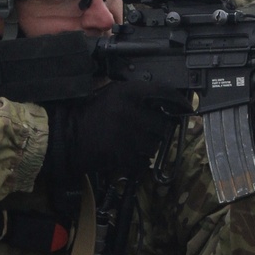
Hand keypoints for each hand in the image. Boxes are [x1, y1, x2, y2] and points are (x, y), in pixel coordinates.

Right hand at [45, 83, 190, 187]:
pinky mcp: (122, 155)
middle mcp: (130, 111)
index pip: (164, 93)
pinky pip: (143, 161)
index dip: (179, 101)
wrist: (66, 135)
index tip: (187, 108)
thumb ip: (136, 95)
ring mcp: (127, 134)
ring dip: (147, 146)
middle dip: (157, 130)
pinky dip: (138, 161)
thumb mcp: (111, 94)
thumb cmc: (89, 113)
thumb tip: (163, 102)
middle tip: (146, 131)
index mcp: (128, 92)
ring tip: (132, 143)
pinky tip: (126, 155)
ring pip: (154, 145)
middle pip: (162, 124)